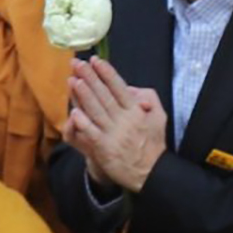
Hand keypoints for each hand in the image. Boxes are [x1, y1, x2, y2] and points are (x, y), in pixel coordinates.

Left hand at [64, 58, 168, 196]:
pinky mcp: (104, 148)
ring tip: (73, 80)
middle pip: (104, 95)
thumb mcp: (159, 116)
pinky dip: (83, 123)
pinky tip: (74, 112)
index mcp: (136, 111)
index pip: (119, 87)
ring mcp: (113, 134)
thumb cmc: (152, 143)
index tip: (96, 60)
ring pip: (96, 111)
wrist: (150, 172)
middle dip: (90, 78)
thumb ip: (148, 98)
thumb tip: (131, 88)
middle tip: (77, 64)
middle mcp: (124, 120)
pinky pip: (91, 133)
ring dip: (84, 95)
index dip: (107, 73)